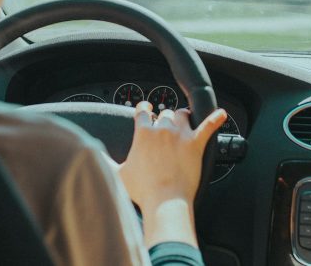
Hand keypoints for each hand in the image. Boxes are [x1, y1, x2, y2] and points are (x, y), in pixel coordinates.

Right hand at [118, 101, 225, 246]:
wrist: (164, 201)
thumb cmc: (142, 190)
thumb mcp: (117, 173)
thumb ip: (104, 160)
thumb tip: (89, 154)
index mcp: (143, 133)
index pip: (142, 111)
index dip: (143, 108)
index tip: (145, 108)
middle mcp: (161, 129)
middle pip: (164, 113)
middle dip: (164, 118)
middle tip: (165, 126)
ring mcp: (180, 135)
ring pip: (182, 114)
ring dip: (183, 116)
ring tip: (184, 119)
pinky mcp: (196, 143)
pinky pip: (208, 126)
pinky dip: (216, 118)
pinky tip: (221, 114)